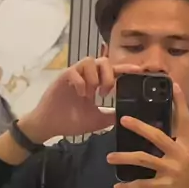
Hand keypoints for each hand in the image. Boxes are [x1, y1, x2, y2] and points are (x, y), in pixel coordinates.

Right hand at [19, 58, 140, 142]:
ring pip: (89, 61)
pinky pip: (74, 71)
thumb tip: (128, 114)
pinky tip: (81, 94)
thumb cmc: (71, 121)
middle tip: (106, 91)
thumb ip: (111, 115)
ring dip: (94, 77)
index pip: (112, 72)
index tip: (138, 71)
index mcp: (95, 84)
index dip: (125, 69)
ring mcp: (74, 76)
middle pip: (102, 61)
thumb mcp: (97, 120)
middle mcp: (86, 77)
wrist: (50, 126)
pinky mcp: (62, 78)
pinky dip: (81, 82)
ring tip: (91, 93)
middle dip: (108, 75)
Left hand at [107, 84, 188, 187]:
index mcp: (187, 145)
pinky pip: (142, 184)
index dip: (179, 103)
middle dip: (139, 127)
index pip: (183, 120)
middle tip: (123, 120)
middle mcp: (182, 155)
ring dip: (124, 157)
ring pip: (144, 159)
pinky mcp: (165, 187)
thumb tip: (153, 129)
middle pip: (158, 136)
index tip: (174, 86)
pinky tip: (117, 187)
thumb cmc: (185, 180)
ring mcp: (174, 171)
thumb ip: (173, 144)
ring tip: (109, 157)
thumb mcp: (184, 158)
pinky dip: (128, 186)